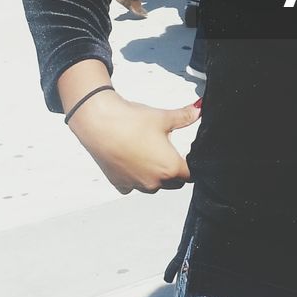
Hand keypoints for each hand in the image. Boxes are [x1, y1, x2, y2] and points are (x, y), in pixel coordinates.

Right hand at [68, 90, 200, 194]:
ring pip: (154, 186)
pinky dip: (135, 177)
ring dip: (156, 175)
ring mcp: (135, 185)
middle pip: (174, 183)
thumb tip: (198, 111)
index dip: (191, 166)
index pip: (190, 175)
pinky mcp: (119, 183)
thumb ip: (184, 116)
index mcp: (169, 168)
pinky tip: (133, 160)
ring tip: (150, 154)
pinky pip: (133, 186)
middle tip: (169, 152)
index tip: (187, 156)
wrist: (99, 123)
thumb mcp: (163, 117)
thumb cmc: (130, 122)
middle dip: (175, 171)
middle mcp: (153, 182)